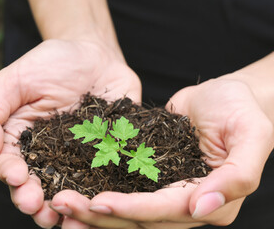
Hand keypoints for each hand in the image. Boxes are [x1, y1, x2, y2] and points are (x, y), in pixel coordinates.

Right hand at [0, 38, 140, 227]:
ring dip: (69, 207)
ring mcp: (82, 156)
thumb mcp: (12, 80)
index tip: (18, 179)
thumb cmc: (50, 63)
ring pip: (73, 188)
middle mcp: (51, 155)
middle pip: (41, 186)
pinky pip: (108, 174)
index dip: (12, 176)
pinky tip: (104, 201)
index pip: (12, 166)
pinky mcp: (110, 152)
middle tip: (40, 209)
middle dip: (37, 201)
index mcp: (24, 141)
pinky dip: (105, 190)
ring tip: (68, 218)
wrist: (94, 53)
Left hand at [49, 77, 273, 227]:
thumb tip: (202, 206)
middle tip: (62, 203)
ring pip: (125, 209)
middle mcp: (186, 203)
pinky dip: (98, 189)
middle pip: (139, 218)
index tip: (97, 202)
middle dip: (100, 214)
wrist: (227, 95)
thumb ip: (238, 175)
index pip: (165, 212)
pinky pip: (123, 186)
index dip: (132, 210)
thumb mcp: (253, 136)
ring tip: (59, 201)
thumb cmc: (243, 110)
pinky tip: (73, 186)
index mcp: (212, 200)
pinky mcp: (151, 173)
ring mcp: (167, 190)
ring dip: (92, 208)